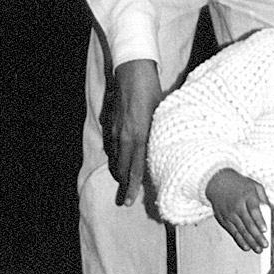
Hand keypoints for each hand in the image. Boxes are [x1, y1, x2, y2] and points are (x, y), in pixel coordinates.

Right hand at [110, 59, 162, 206]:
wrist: (133, 72)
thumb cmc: (153, 92)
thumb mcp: (163, 114)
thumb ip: (160, 134)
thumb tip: (163, 149)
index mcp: (140, 136)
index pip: (135, 168)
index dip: (131, 186)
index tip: (128, 201)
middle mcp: (126, 136)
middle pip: (122, 168)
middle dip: (123, 185)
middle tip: (124, 200)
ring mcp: (115, 129)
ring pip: (115, 157)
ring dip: (119, 171)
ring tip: (123, 181)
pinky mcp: (110, 122)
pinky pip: (111, 145)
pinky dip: (115, 155)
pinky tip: (118, 159)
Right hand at [206, 169, 269, 251]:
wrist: (218, 182)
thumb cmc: (239, 185)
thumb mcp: (254, 186)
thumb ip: (263, 198)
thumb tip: (269, 212)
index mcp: (247, 196)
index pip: (254, 210)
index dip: (259, 221)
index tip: (265, 230)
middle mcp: (237, 206)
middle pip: (248, 224)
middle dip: (257, 236)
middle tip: (265, 245)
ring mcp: (229, 214)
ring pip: (241, 230)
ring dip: (250, 241)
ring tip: (258, 249)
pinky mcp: (224, 220)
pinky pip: (233, 232)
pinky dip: (240, 241)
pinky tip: (246, 247)